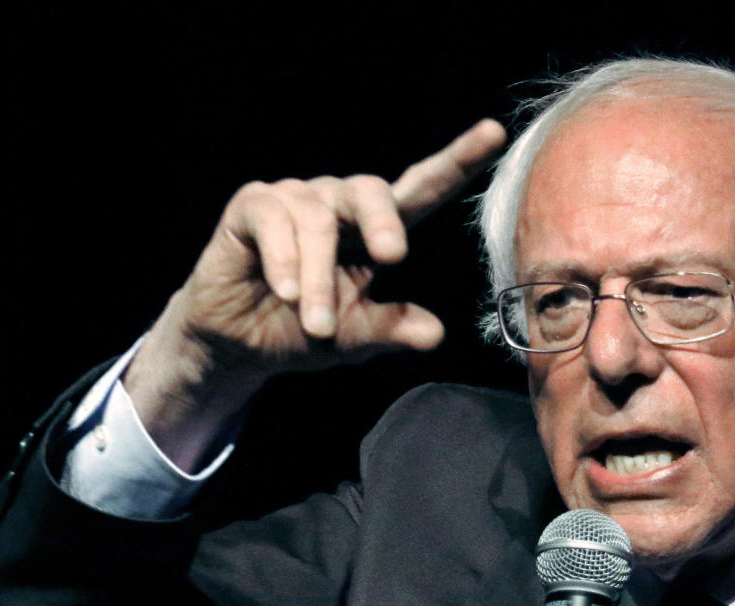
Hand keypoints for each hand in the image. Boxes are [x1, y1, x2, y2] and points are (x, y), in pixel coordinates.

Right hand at [123, 118, 505, 468]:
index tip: (495, 133)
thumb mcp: (354, 337)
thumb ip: (390, 329)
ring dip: (320, 282)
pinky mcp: (254, 205)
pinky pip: (275, 221)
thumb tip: (434, 333)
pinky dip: (285, 262)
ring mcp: (296, 198)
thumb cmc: (303, 330)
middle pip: (372, 190)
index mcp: (375, 230)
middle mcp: (339, 204)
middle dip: (384, 220)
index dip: (458, 160)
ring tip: (316, 325)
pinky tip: (288, 293)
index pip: (422, 188)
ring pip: (319, 223)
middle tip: (394, 256)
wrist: (238, 343)